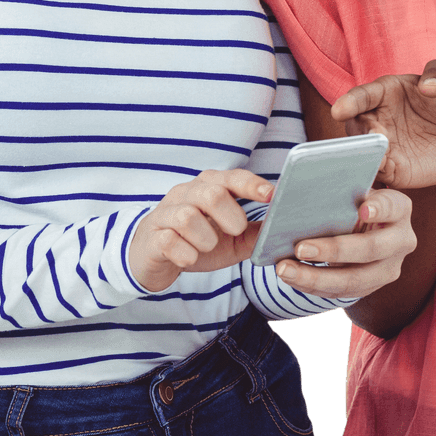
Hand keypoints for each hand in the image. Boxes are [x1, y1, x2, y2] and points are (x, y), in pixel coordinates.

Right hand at [128, 169, 272, 292]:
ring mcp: (167, 213)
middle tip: (235, 231)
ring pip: (188, 217)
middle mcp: (186, 194)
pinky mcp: (153, 236)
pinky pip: (169, 241)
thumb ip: (254, 233)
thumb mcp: (231, 240)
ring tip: (206, 247)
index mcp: (208, 187)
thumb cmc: (196, 242)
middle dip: (230, 215)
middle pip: (212, 193)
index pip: (231, 178)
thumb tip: (282, 228)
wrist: (153, 257)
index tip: (271, 194)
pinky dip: (185, 254)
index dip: (251, 184)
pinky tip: (188, 258)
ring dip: (205, 238)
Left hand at [275, 188, 416, 297]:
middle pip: (371, 249)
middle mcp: (400, 240)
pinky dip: (312, 285)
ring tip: (284, 270)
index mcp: (399, 208)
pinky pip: (341, 292)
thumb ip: (341, 191)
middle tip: (300, 248)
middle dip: (334, 250)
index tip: (362, 209)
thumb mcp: (355, 191)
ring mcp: (388, 268)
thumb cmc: (355, 201)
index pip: (392, 207)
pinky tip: (291, 277)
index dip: (379, 209)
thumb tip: (302, 192)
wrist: (366, 226)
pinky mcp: (371, 287)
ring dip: (314, 277)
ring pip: (354, 280)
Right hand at [331, 59, 435, 188]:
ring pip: (362, 152)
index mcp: (384, 94)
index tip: (339, 110)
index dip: (349, 102)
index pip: (361, 96)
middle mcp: (375, 119)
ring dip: (365, 156)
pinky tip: (385, 171)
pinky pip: (378, 173)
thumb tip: (429, 86)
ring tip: (377, 158)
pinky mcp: (390, 169)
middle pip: (355, 127)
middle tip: (370, 138)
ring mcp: (381, 145)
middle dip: (358, 134)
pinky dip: (377, 173)